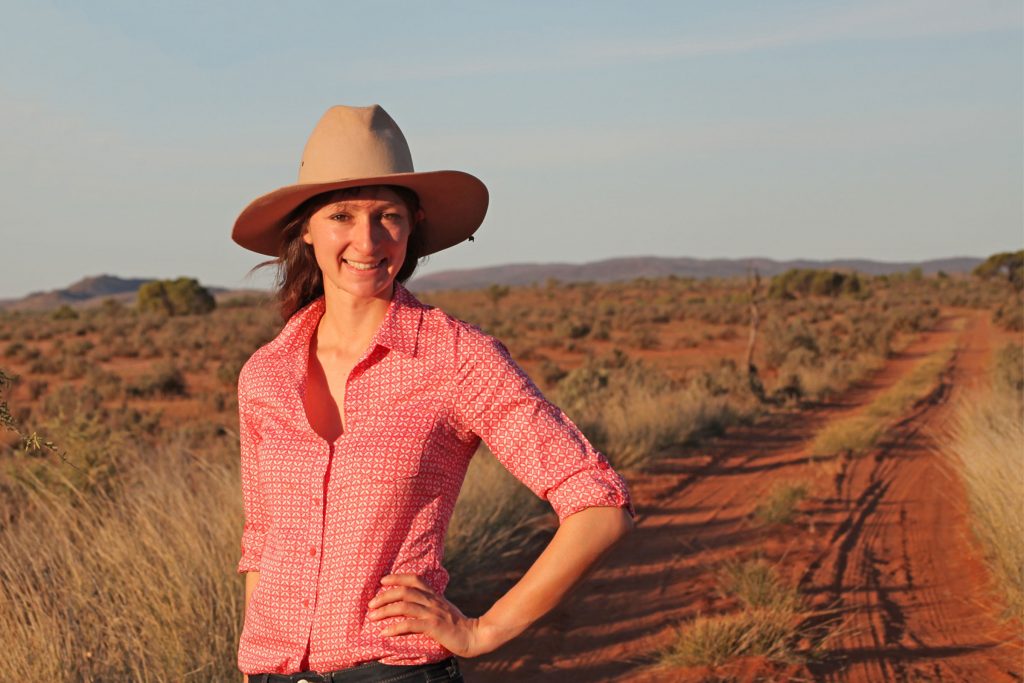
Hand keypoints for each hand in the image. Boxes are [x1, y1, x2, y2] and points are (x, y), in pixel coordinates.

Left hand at [367, 573, 500, 657]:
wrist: (474, 636)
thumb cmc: (456, 625)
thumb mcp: (442, 610)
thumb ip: (430, 605)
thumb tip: (412, 605)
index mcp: (434, 596)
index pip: (415, 580)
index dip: (397, 577)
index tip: (382, 580)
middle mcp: (432, 601)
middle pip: (405, 591)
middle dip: (384, 596)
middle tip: (371, 604)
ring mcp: (433, 612)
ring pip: (405, 606)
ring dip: (385, 610)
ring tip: (372, 617)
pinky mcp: (434, 626)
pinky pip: (410, 624)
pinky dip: (395, 627)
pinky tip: (384, 632)